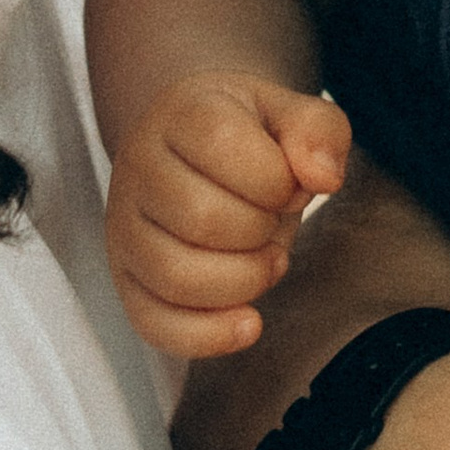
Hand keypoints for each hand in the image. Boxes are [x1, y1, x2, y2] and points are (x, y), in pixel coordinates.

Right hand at [104, 74, 349, 359]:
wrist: (194, 151)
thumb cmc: (246, 136)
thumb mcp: (289, 114)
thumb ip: (318, 132)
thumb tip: (324, 177)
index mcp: (180, 114)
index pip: (222, 142)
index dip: (276, 176)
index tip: (289, 183)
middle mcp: (139, 167)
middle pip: (202, 217)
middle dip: (261, 230)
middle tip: (275, 222)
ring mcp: (125, 227)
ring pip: (176, 276)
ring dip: (243, 281)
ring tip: (266, 261)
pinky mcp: (127, 280)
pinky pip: (155, 324)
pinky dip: (208, 335)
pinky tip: (248, 321)